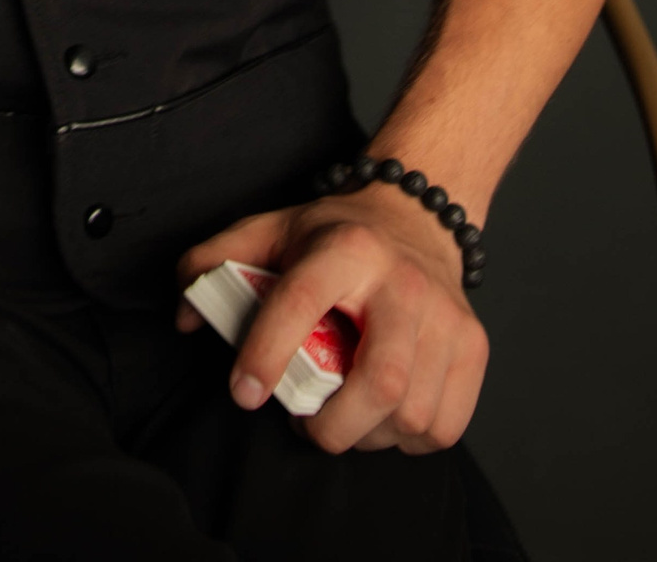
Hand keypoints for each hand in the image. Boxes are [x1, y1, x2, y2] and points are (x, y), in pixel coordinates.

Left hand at [176, 184, 487, 454]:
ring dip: (367, 437)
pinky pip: (444, 425)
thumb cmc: (336, 235)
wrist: (415, 217)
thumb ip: (215, 260)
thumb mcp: (271, 230)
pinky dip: (408, 440)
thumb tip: (183, 314)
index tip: (244, 392)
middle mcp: (402, 281)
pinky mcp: (473, 346)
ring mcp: (446, 316)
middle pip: (379, 380)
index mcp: (345, 248)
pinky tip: (384, 418)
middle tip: (306, 423)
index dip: (267, 352)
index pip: (302, 302)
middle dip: (333, 426)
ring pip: (412, 413)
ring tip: (343, 420)